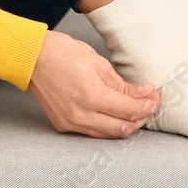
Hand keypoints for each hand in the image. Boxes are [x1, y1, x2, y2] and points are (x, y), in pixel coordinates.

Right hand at [28, 30, 161, 138]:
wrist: (32, 57)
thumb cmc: (64, 53)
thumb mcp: (99, 63)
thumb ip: (123, 84)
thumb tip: (145, 93)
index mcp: (91, 96)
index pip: (130, 110)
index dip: (148, 105)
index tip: (155, 97)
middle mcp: (80, 115)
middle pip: (123, 128)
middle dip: (141, 117)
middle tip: (149, 103)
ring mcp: (70, 123)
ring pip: (109, 134)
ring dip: (126, 124)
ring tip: (135, 108)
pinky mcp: (63, 125)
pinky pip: (93, 132)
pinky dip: (108, 125)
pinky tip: (115, 113)